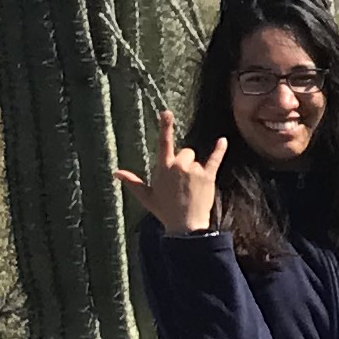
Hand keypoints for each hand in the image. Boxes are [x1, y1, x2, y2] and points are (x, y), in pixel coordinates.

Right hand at [113, 109, 226, 234]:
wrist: (185, 225)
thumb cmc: (165, 211)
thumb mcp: (146, 196)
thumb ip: (133, 182)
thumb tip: (116, 172)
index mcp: (163, 168)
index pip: (164, 143)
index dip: (165, 127)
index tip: (167, 112)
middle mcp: (178, 166)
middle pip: (185, 152)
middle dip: (185, 162)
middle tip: (182, 182)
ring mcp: (194, 170)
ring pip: (196, 160)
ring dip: (195, 170)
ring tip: (192, 188)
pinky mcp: (208, 176)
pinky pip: (215, 159)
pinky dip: (220, 150)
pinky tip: (223, 141)